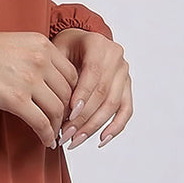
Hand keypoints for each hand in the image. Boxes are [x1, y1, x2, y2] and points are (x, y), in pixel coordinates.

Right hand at [0, 30, 79, 147]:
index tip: (68, 105)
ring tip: (54, 132)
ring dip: (58, 125)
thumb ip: (39, 57)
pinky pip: (41, 122)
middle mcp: (40, 60)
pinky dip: (47, 135)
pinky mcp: (15, 99)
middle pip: (68, 93)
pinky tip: (47, 141)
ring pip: (57, 109)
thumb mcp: (19, 42)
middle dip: (67, 111)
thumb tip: (53, 81)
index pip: (72, 74)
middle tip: (63, 122)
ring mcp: (29, 80)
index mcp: (43, 44)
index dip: (74, 94)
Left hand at [50, 28, 132, 148]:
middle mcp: (116, 58)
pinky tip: (101, 140)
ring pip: (113, 105)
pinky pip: (126, 110)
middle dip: (84, 117)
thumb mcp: (56, 50)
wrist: (80, 42)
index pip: (93, 73)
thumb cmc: (65, 48)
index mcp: (98, 45)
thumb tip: (56, 106)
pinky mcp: (127, 87)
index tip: (68, 115)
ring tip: (76, 140)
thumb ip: (59, 72)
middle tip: (66, 134)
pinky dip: (115, 127)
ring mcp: (124, 73)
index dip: (82, 96)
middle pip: (103, 93)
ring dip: (94, 126)